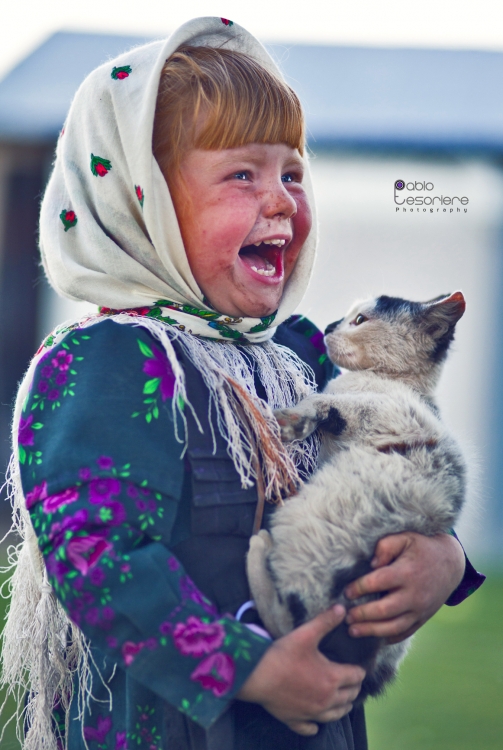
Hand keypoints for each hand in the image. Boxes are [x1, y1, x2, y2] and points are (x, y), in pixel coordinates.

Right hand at [236, 605, 365, 735]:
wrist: (257, 675)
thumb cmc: (282, 654)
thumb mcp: (306, 634)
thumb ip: (325, 622)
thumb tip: (342, 609)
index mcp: (332, 678)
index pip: (356, 677)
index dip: (359, 670)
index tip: (357, 667)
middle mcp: (327, 699)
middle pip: (350, 697)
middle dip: (353, 688)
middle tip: (351, 681)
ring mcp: (312, 713)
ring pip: (336, 715)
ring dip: (342, 707)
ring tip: (343, 701)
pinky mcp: (296, 720)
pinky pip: (311, 728)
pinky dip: (315, 725)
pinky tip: (315, 723)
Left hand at [344, 532, 464, 642]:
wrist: (451, 564)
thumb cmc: (422, 548)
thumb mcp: (405, 538)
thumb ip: (385, 546)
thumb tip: (371, 565)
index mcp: (407, 572)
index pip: (378, 582)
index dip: (359, 588)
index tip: (346, 592)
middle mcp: (415, 594)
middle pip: (385, 610)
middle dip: (362, 615)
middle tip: (346, 616)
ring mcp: (420, 609)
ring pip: (394, 627)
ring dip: (371, 631)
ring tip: (353, 630)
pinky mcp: (423, 618)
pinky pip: (405, 633)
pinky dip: (388, 637)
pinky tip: (373, 637)